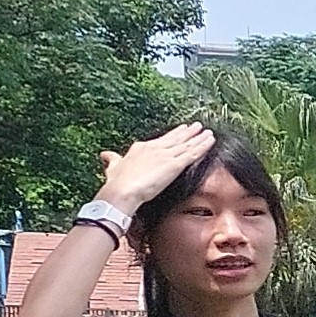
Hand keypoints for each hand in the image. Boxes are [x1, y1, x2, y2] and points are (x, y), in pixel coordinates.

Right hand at [93, 120, 220, 217]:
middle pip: (176, 139)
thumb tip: (105, 154)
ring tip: (209, 132)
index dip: (173, 134)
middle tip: (198, 126)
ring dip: (199, 138)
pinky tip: (211, 141)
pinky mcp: (174, 164)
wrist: (122, 190)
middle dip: (188, 132)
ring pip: (187, 144)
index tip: (181, 129)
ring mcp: (165, 155)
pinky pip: (193, 153)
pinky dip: (203, 146)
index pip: (161, 140)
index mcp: (141, 148)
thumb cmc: (117, 182)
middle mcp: (155, 148)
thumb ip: (112, 159)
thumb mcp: (113, 167)